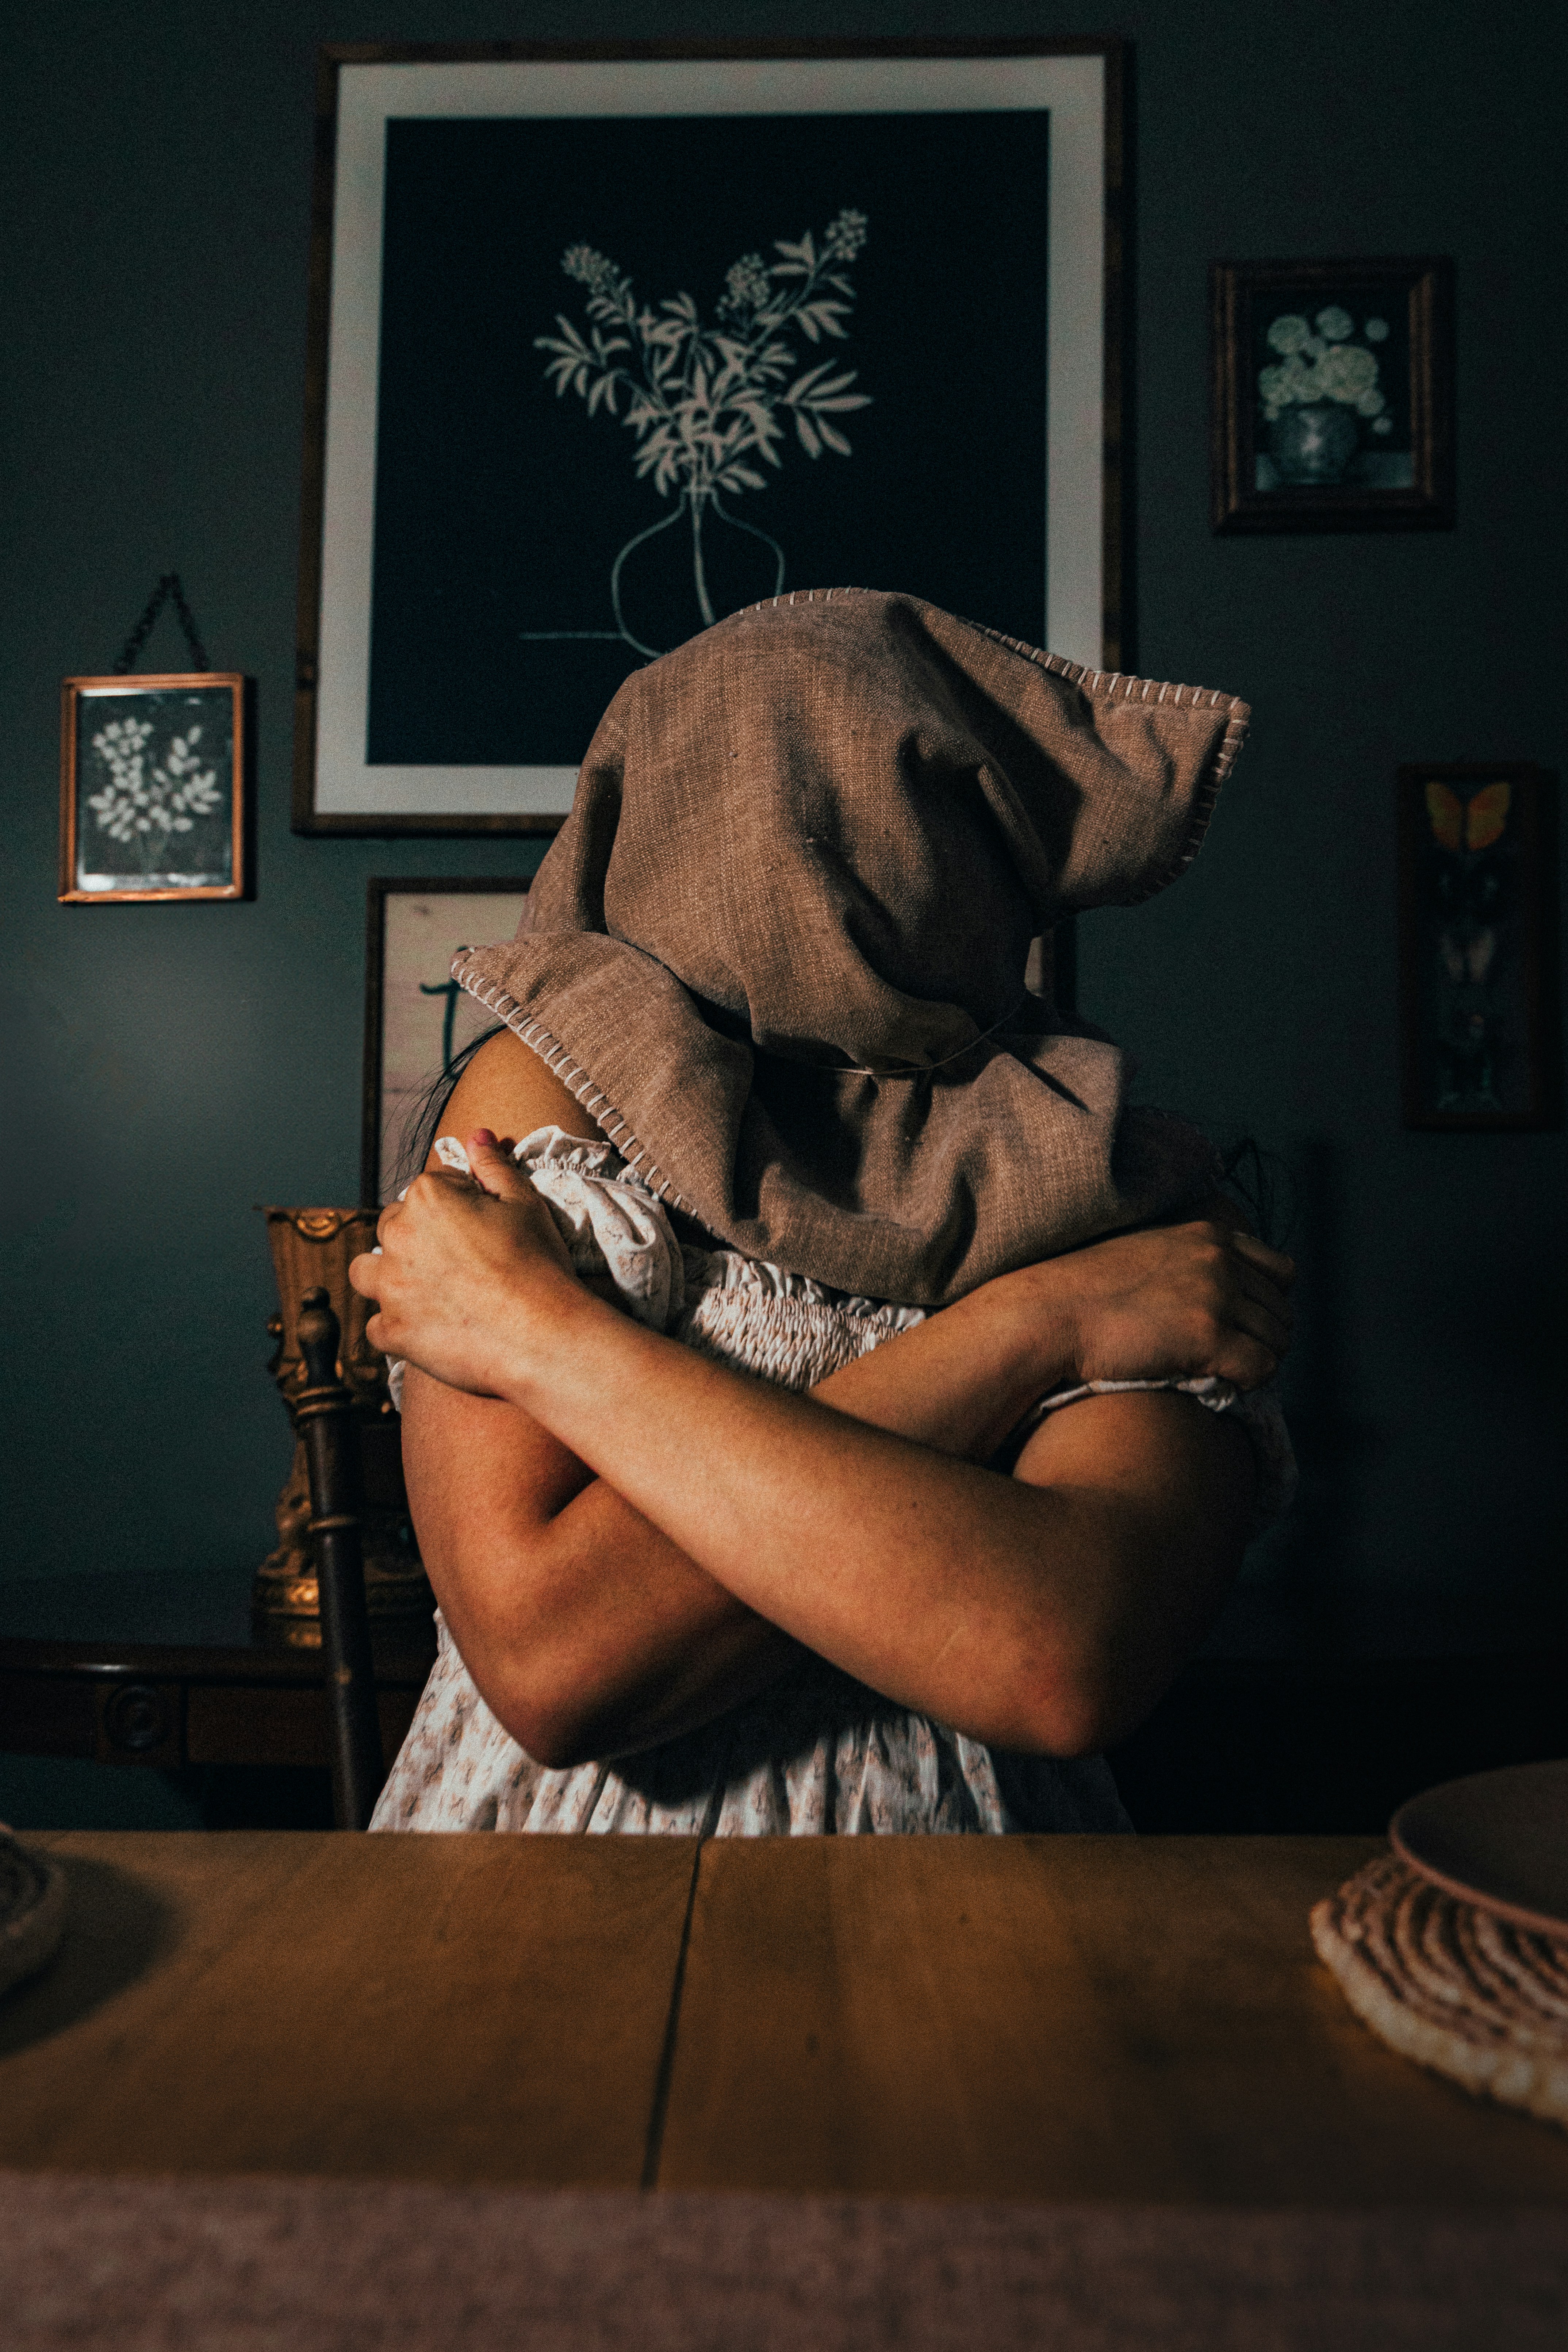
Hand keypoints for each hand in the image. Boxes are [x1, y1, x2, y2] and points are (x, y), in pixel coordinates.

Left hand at [348, 1130, 578, 1394]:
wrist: (543, 1335)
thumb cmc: (539, 1265)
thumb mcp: (525, 1203)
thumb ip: (493, 1166)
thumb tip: (475, 1136)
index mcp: (428, 1197)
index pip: (431, 1188)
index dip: (460, 1205)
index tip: (483, 1228)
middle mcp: (397, 1237)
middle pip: (394, 1226)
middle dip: (420, 1237)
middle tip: (462, 1262)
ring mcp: (389, 1287)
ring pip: (366, 1272)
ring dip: (388, 1275)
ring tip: (427, 1289)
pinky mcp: (391, 1331)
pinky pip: (377, 1324)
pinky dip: (398, 1324)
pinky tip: (430, 1326)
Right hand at [1035, 1210, 1293, 1391]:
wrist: (1048, 1315)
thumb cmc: (1086, 1294)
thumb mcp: (1148, 1255)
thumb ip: (1191, 1264)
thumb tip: (1223, 1296)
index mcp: (1209, 1235)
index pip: (1282, 1272)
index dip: (1268, 1305)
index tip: (1241, 1326)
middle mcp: (1219, 1260)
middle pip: (1283, 1312)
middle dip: (1262, 1340)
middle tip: (1226, 1360)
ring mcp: (1216, 1295)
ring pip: (1278, 1341)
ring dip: (1255, 1362)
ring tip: (1218, 1373)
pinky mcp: (1208, 1335)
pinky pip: (1263, 1368)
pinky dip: (1247, 1383)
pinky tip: (1215, 1383)